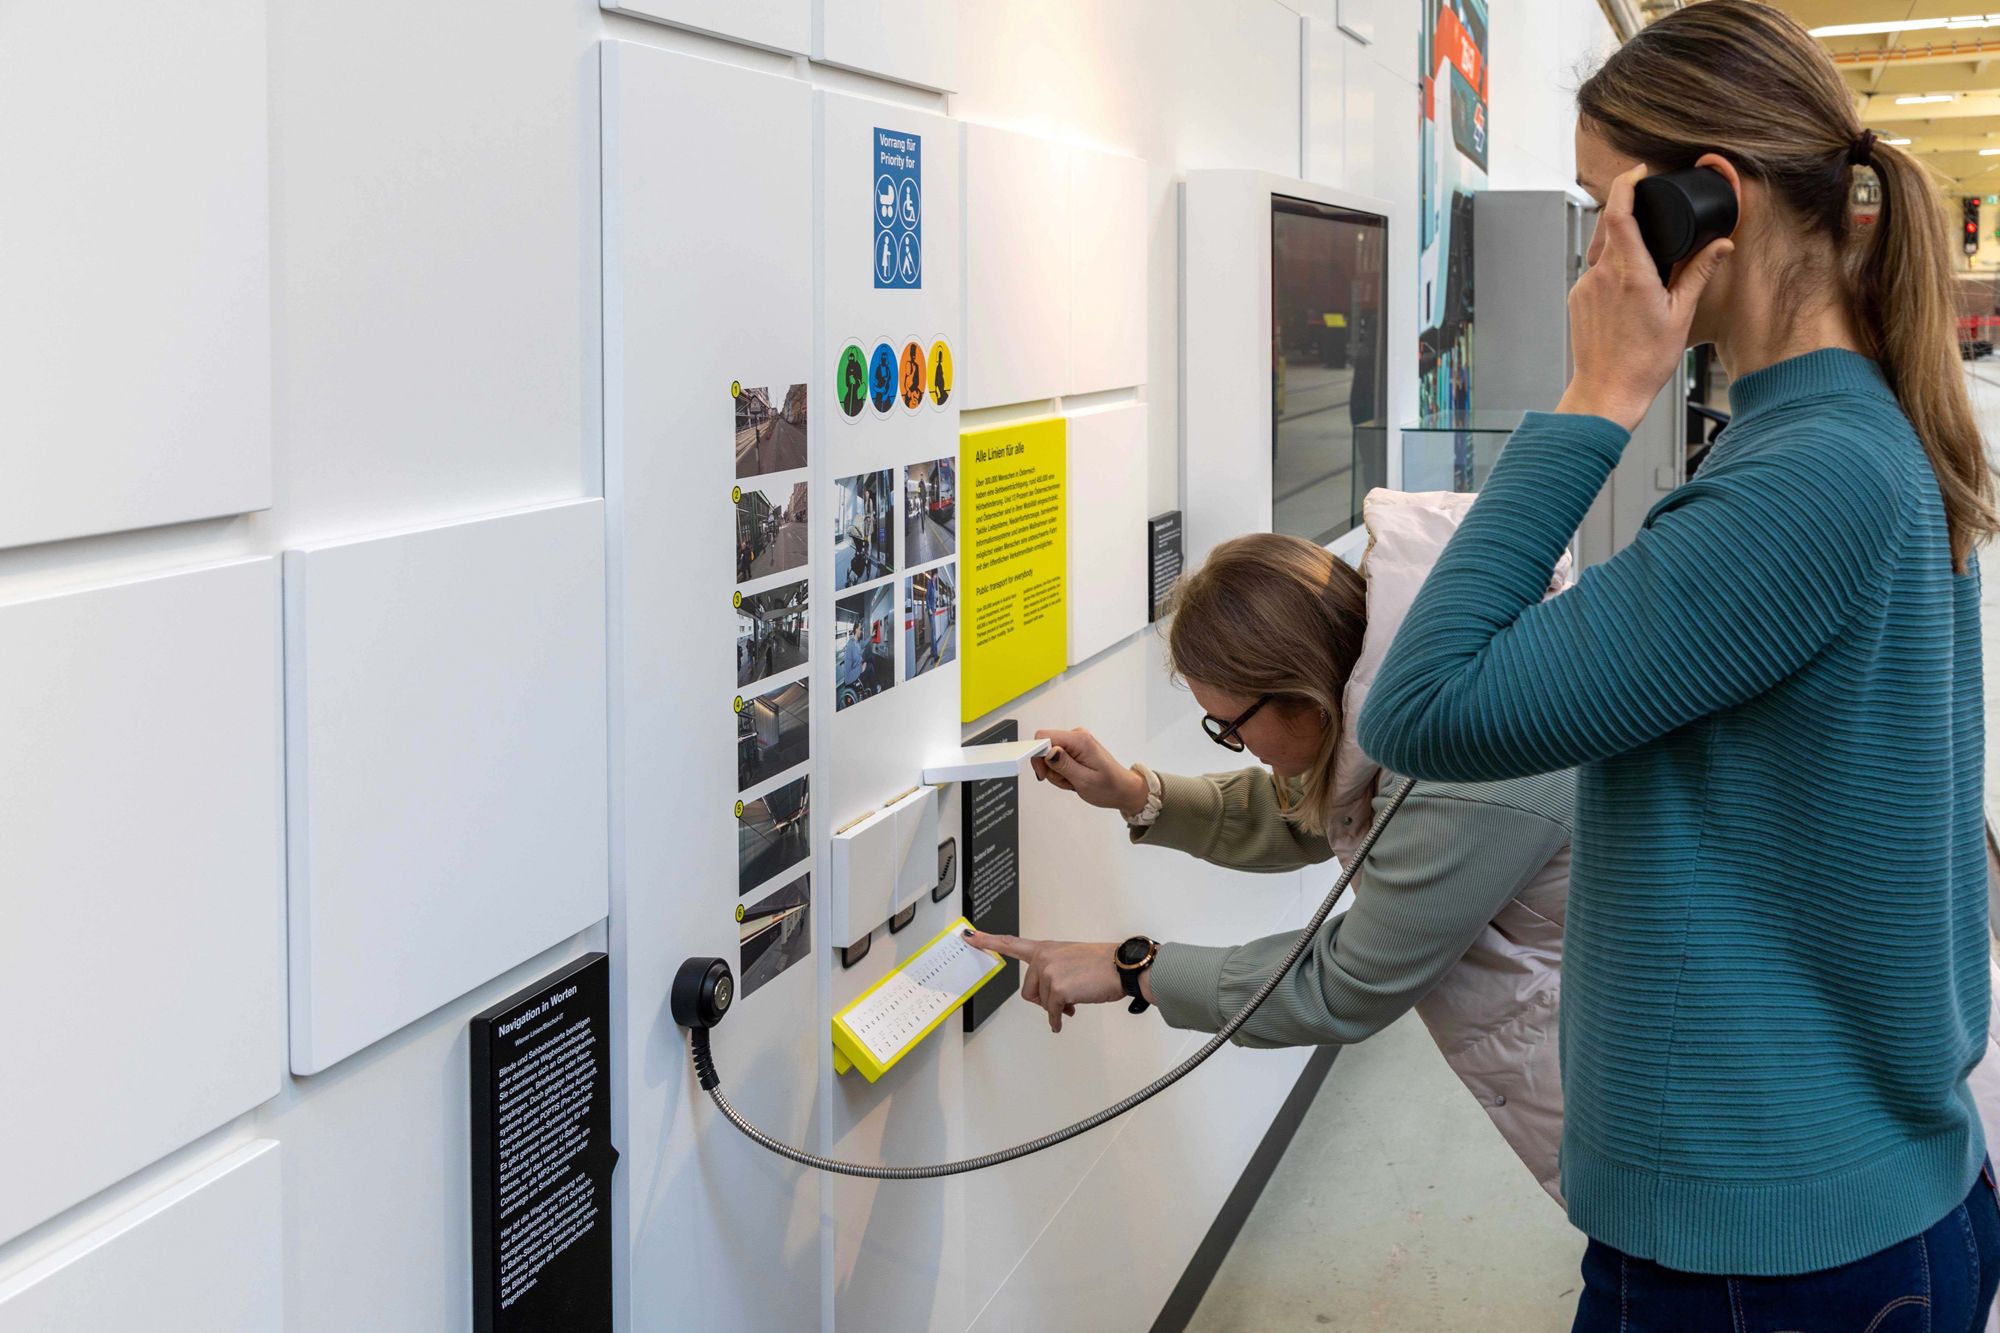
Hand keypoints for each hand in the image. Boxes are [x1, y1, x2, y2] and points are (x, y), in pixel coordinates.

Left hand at [965, 931, 1139, 1032]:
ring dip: (1056, 1008)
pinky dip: (1058, 1019)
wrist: (1122, 967)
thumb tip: (1050, 998)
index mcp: (1046, 948)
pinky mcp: (1057, 988)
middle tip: (1063, 1001)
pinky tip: (1064, 1021)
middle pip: (1028, 990)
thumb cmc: (1103, 965)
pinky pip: (1052, 1012)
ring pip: (1041, 1002)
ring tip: (1074, 1001)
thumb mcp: (1071, 959)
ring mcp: (1049, 971)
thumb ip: (1053, 971)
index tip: (969, 936)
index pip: (1011, 943)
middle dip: (1044, 1000)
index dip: (987, 941)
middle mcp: (1043, 956)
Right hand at [1029, 727, 1148, 819]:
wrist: (1123, 789)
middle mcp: (1077, 736)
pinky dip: (1062, 773)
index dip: (1038, 756)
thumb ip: (1064, 765)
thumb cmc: (1109, 787)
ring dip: (1057, 773)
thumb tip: (1048, 751)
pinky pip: (1057, 760)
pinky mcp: (1075, 749)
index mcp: (1079, 740)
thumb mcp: (1084, 781)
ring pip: (1049, 756)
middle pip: (1044, 748)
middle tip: (1067, 780)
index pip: (1043, 737)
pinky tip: (1074, 778)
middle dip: (1050, 769)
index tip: (1044, 773)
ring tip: (1074, 781)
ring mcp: (1076, 742)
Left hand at [1560, 164, 1733, 431]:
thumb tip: (1721, 245)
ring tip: (1643, 246)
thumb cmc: (1643, 361)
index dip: (1625, 185)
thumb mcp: (1681, 315)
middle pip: (1607, 224)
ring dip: (1618, 238)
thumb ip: (1699, 273)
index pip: (1619, 214)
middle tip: (1646, 201)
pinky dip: (1610, 264)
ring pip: (1599, 248)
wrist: (1607, 392)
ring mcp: (1585, 287)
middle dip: (1625, 207)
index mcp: (1631, 274)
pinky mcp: (1577, 299)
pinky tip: (1627, 280)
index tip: (1638, 172)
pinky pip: (1593, 270)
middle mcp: (1602, 276)